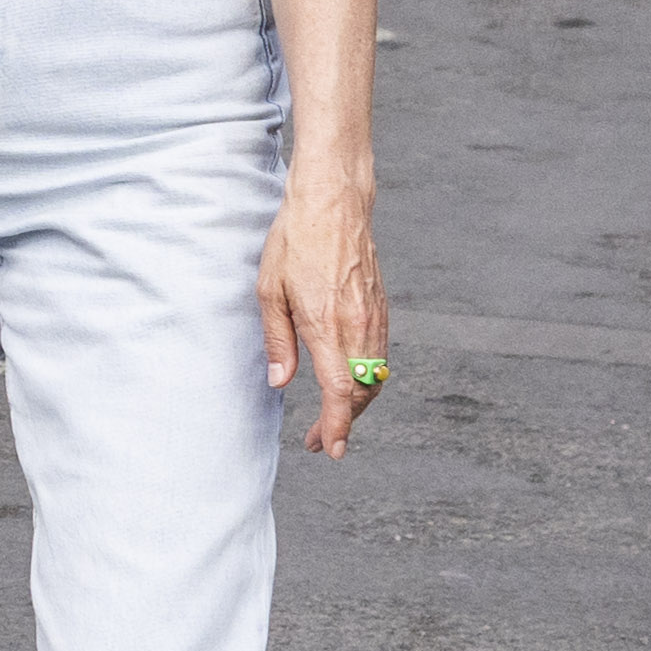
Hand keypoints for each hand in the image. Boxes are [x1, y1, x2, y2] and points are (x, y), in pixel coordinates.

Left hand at [259, 153, 385, 449]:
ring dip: (357, 403)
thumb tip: (280, 381)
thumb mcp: (269, 291)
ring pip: (375, 375)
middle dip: (344, 423)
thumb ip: (277, 341)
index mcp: (327, 325)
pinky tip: (349, 380)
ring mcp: (374, 315)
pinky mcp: (381, 305)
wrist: (334, 201)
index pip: (340, 392)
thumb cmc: (295, 240)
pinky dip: (368, 377)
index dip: (337, 426)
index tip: (330, 449)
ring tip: (332, 417)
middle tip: (319, 440)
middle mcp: (358, 325)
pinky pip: (380, 353)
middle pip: (362, 392)